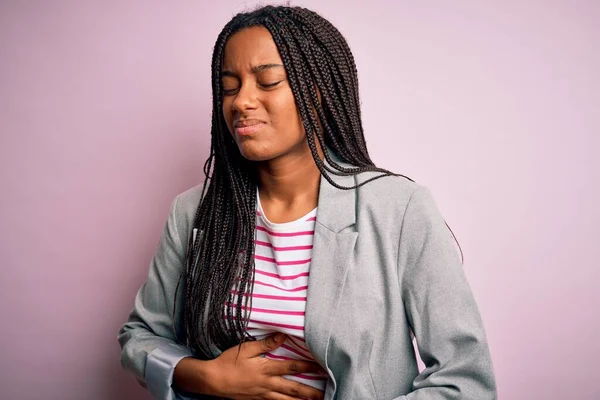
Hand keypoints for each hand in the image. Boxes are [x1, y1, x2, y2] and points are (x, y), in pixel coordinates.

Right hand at [207, 333, 325, 399]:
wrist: (213, 381)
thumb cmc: (228, 362)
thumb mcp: (246, 348)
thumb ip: (265, 343)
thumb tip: (282, 336)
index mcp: (267, 369)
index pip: (292, 367)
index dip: (308, 366)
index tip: (322, 367)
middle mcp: (268, 384)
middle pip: (293, 388)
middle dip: (310, 392)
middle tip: (324, 394)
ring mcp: (263, 395)